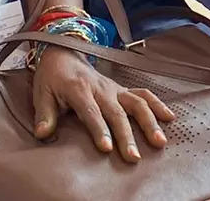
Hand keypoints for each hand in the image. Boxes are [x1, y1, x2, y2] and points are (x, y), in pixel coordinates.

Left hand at [31, 48, 175, 161]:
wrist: (63, 53)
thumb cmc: (52, 78)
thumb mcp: (41, 93)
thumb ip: (44, 114)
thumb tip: (44, 134)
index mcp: (79, 90)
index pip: (91, 112)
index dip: (99, 130)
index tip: (107, 148)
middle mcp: (101, 89)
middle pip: (117, 113)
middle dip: (127, 135)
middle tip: (134, 156)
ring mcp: (114, 88)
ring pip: (136, 103)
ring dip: (149, 122)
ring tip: (159, 141)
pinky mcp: (122, 90)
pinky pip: (143, 94)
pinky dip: (157, 104)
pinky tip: (169, 118)